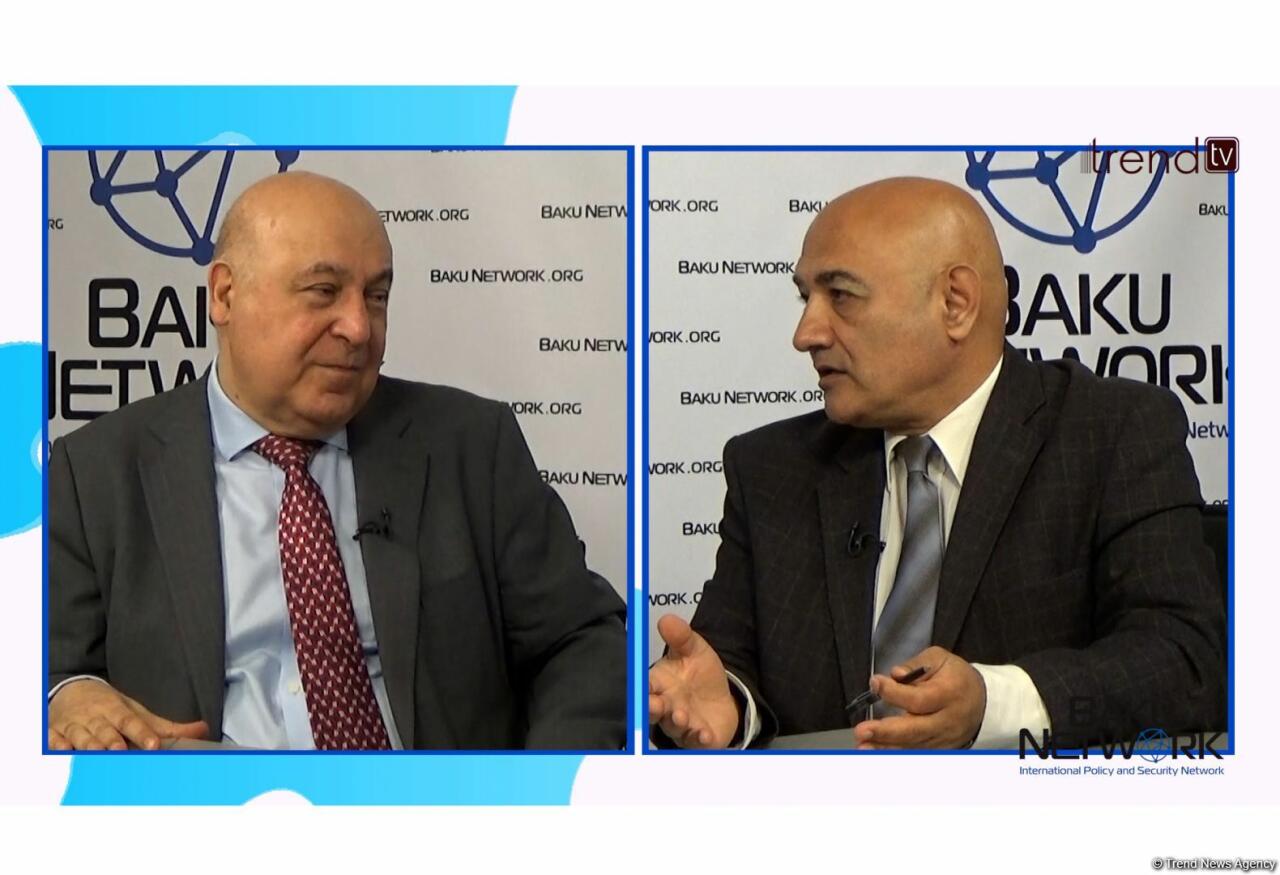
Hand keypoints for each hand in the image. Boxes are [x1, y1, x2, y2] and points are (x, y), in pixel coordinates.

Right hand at [48, 679, 208, 750]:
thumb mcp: (136, 711)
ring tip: (99, 756)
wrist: (71, 688)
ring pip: (80, 738)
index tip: (153, 744)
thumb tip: (202, 730)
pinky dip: (57, 747)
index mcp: (116, 710)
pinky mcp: (54, 733)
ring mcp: (73, 726)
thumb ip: (166, 726)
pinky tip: (63, 754)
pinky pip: (53, 741)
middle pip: (105, 732)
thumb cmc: (109, 706)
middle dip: (112, 742)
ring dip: (89, 747)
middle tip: (121, 751)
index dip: (142, 733)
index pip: (131, 722)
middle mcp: (95, 718)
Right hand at [648, 614, 740, 748]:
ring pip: (674, 727)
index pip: (644, 687)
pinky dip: (699, 740)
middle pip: (653, 711)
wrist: (723, 699)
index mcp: (659, 685)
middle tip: (655, 704)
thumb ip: (681, 636)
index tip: (641, 686)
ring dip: (676, 723)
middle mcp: (666, 708)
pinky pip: (696, 743)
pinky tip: (704, 734)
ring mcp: (681, 726)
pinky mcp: (698, 740)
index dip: (641, 688)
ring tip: (681, 716)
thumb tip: (667, 619)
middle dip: (652, 709)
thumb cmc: (700, 674)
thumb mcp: (694, 650)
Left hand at [853, 646, 985, 748]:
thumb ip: (916, 664)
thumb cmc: (956, 677)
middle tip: (862, 730)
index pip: (919, 699)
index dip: (895, 693)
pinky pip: (917, 753)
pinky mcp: (940, 748)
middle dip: (886, 732)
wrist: (983, 701)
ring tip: (863, 746)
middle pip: (915, 729)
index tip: (876, 683)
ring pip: (914, 746)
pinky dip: (896, 754)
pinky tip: (876, 752)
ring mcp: (944, 738)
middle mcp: (947, 720)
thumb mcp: (940, 658)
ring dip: (886, 748)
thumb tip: (896, 674)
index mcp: (949, 694)